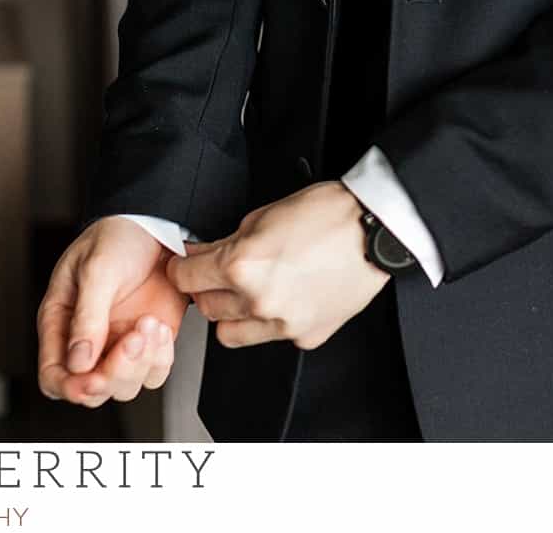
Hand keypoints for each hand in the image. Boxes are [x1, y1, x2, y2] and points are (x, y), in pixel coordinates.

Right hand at [36, 218, 187, 406]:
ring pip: (125, 387)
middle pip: (92, 389)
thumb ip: (87, 316)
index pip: (53, 374)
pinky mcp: (146, 347)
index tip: (94, 379)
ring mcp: (117, 346)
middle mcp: (87, 341)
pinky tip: (160, 327)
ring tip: (150, 323)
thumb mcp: (96, 269)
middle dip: (116, 371)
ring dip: (142, 361)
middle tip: (134, 338)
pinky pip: (153, 375)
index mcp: (60, 321)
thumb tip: (78, 363)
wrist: (156, 227)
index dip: (70, 386)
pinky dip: (161, 358)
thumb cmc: (116, 238)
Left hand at [167, 182, 387, 350]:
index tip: (183, 264)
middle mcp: (258, 301)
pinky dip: (269, 321)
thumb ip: (225, 241)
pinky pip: (270, 336)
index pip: (186, 279)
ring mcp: (283, 325)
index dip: (180, 269)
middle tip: (215, 272)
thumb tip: (200, 254)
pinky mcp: (306, 338)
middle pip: (206, 309)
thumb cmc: (323, 214)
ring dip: (231, 312)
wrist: (372, 232)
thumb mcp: (259, 216)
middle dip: (205, 289)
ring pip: (232, 333)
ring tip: (246, 289)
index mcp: (241, 266)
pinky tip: (282, 297)